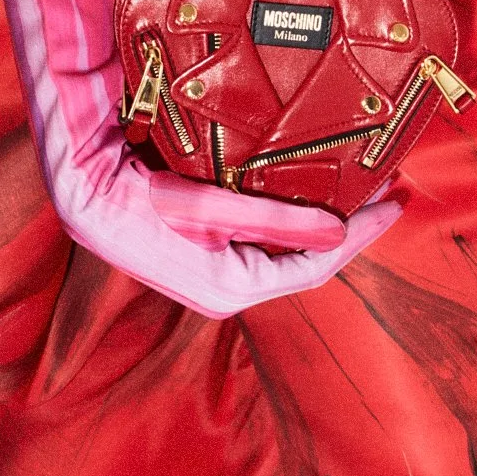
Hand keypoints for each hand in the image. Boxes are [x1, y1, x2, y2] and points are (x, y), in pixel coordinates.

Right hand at [52, 88, 402, 317]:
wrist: (82, 191)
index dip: (360, 234)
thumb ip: (276, 220)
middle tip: (387, 188)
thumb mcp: (211, 208)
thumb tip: (337, 230)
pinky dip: (291, 212)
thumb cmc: (139, 201)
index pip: (316, 266)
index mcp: (232, 291)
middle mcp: (227, 288)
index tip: (395, 202)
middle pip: (305, 258)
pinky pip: (262, 234)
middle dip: (348, 225)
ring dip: (321, 217)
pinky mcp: (204, 246)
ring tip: (359, 185)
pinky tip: (309, 186)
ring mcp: (215, 269)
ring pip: (285, 245)